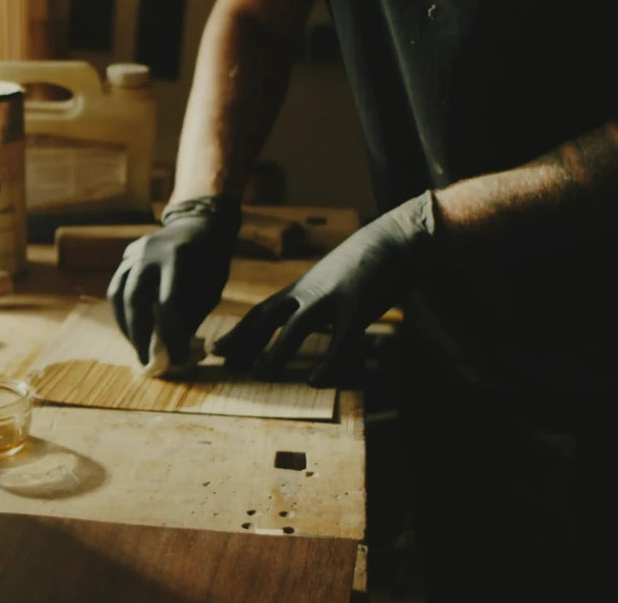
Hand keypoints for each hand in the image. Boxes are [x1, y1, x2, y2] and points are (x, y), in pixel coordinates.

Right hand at [109, 196, 241, 364]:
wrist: (198, 224)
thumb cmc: (210, 262)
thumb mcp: (210, 288)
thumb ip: (190, 315)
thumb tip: (171, 351)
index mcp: (178, 257)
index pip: (170, 304)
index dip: (172, 335)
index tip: (177, 359)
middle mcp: (149, 252)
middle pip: (135, 300)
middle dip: (140, 335)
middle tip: (146, 361)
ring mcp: (133, 252)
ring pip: (117, 294)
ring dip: (125, 326)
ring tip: (137, 347)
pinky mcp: (126, 257)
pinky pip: (117, 287)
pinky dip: (122, 312)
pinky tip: (133, 328)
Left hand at [212, 191, 436, 386]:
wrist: (400, 236)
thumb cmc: (370, 259)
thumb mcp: (334, 277)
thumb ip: (319, 297)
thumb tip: (310, 318)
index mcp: (304, 287)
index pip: (262, 312)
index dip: (239, 332)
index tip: (217, 350)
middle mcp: (311, 291)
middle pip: (267, 316)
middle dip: (243, 340)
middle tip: (222, 362)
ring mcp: (334, 297)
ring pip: (297, 327)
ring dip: (276, 352)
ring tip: (260, 374)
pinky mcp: (360, 305)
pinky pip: (341, 340)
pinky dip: (329, 363)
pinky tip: (316, 381)